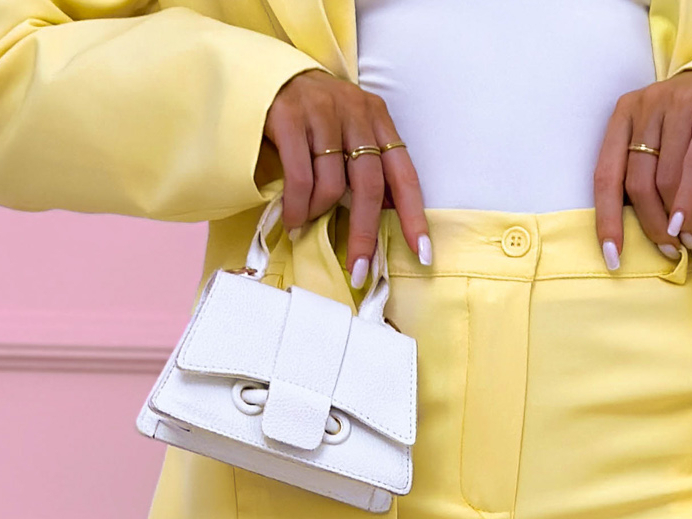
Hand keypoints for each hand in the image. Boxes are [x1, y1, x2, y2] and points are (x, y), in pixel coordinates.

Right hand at [263, 71, 429, 285]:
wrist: (271, 76)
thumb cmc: (315, 116)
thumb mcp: (351, 132)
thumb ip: (369, 165)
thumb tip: (387, 213)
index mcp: (377, 118)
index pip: (404, 173)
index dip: (413, 216)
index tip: (421, 252)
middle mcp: (355, 112)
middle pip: (369, 185)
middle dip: (364, 234)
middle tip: (358, 269)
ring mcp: (322, 112)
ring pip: (332, 184)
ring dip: (318, 215)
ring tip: (306, 224)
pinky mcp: (289, 117)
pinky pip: (300, 178)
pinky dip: (297, 207)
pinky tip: (293, 219)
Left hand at [594, 72, 691, 265]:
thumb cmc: (691, 122)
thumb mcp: (658, 139)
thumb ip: (641, 170)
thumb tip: (631, 227)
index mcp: (625, 113)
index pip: (605, 174)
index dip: (606, 219)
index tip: (612, 256)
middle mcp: (648, 104)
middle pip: (637, 182)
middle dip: (649, 225)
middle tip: (666, 250)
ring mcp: (679, 103)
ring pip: (665, 178)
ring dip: (673, 220)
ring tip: (685, 240)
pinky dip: (687, 201)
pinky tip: (687, 225)